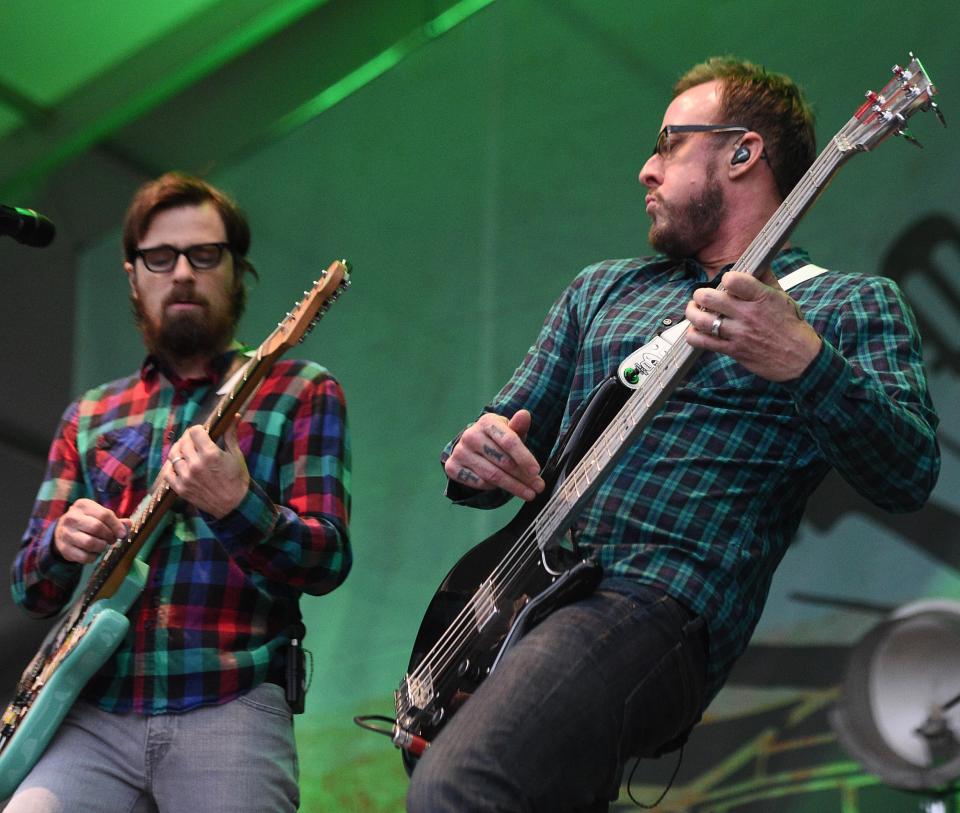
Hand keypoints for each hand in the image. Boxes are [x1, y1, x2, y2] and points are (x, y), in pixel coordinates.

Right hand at [54, 498, 128, 563]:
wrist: (62, 530)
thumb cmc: (87, 521)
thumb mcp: (98, 515)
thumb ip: (114, 519)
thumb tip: (128, 524)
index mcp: (83, 505)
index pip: (104, 514)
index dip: (116, 526)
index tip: (122, 534)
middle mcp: (71, 518)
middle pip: (97, 528)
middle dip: (109, 536)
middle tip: (112, 540)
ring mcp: (65, 533)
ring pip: (90, 543)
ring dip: (102, 546)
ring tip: (103, 545)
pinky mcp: (64, 548)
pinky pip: (84, 556)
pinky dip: (93, 557)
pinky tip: (94, 553)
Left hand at [162, 421, 249, 517]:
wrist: (235, 506)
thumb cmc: (238, 479)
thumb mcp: (236, 455)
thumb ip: (230, 434)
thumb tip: (233, 415)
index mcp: (210, 454)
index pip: (194, 431)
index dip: (198, 429)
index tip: (201, 432)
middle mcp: (196, 464)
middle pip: (183, 442)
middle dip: (188, 438)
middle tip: (194, 441)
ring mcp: (186, 477)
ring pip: (173, 455)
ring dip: (179, 450)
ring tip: (185, 451)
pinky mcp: (181, 489)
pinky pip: (168, 472)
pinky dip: (171, 466)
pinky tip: (179, 465)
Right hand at [444, 410, 544, 500]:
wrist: (472, 445)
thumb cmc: (498, 439)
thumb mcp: (510, 431)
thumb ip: (519, 426)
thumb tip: (525, 415)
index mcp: (486, 422)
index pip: (509, 441)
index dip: (524, 457)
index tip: (536, 471)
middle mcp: (470, 435)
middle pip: (503, 462)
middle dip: (523, 477)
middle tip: (538, 487)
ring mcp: (460, 452)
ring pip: (492, 476)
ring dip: (513, 487)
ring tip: (529, 493)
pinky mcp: (452, 467)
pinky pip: (479, 483)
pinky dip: (493, 488)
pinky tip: (505, 487)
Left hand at [684, 267, 821, 380]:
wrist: (800, 358)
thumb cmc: (791, 326)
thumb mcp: (783, 298)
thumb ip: (766, 280)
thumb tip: (758, 262)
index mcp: (761, 297)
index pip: (733, 280)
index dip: (726, 278)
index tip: (726, 282)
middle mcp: (747, 314)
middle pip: (709, 298)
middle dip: (700, 294)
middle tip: (701, 296)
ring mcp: (739, 333)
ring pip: (701, 319)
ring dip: (692, 313)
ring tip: (693, 310)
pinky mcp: (733, 350)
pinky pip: (703, 342)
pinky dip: (693, 335)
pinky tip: (694, 330)